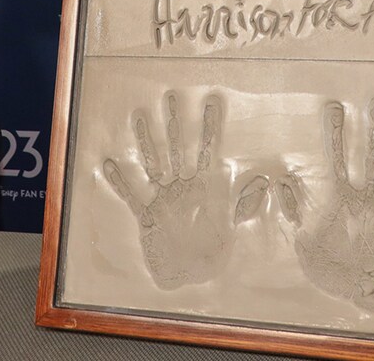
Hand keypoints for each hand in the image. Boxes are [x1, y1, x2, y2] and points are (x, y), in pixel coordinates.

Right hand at [103, 92, 235, 288]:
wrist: (190, 276)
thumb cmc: (211, 251)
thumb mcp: (230, 228)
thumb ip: (243, 204)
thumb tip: (263, 181)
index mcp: (204, 188)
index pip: (207, 151)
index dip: (209, 127)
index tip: (211, 103)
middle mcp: (182, 187)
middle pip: (178, 149)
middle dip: (176, 124)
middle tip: (171, 97)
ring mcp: (163, 198)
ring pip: (154, 164)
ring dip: (147, 143)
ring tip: (140, 118)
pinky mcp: (147, 215)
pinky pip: (132, 195)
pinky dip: (121, 182)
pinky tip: (110, 164)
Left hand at [275, 97, 373, 312]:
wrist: (350, 295)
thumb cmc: (326, 266)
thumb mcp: (303, 238)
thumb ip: (293, 210)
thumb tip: (280, 180)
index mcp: (339, 198)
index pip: (336, 160)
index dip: (335, 135)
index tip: (334, 108)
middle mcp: (364, 199)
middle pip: (370, 159)